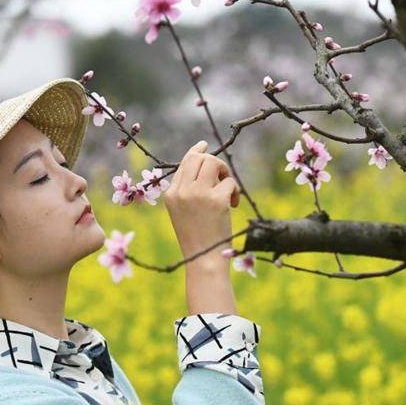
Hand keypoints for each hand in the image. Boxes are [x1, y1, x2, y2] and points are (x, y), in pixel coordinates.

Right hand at [163, 140, 239, 259]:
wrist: (203, 259)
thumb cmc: (196, 238)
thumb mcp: (183, 212)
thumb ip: (188, 190)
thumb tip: (204, 164)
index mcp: (171, 194)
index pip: (184, 162)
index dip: (196, 151)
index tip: (204, 145)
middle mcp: (182, 191)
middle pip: (199, 158)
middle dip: (214, 162)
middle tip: (222, 178)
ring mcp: (198, 194)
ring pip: (213, 162)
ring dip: (225, 172)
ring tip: (227, 190)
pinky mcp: (216, 200)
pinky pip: (229, 181)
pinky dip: (234, 191)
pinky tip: (232, 205)